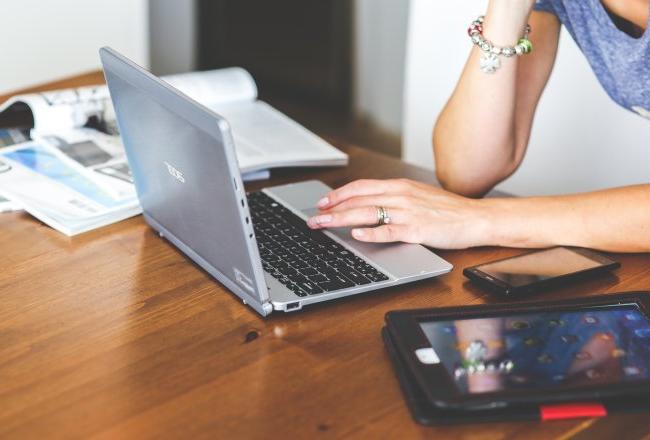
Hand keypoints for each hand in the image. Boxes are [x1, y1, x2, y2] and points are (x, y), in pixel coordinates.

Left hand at [307, 179, 493, 248]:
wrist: (475, 218)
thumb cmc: (447, 210)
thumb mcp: (417, 195)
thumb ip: (393, 197)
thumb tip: (368, 204)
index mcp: (399, 186)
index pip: (361, 187)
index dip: (339, 194)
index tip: (322, 202)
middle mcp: (400, 196)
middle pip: (358, 200)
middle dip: (332, 209)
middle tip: (313, 218)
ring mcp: (408, 213)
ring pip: (367, 213)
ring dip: (341, 220)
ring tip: (324, 225)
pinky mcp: (416, 230)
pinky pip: (389, 231)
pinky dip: (371, 233)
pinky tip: (356, 236)